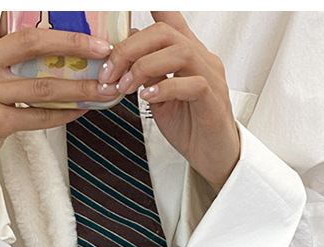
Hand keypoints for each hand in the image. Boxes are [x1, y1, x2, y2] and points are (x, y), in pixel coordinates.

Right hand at [0, 11, 119, 185]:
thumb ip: (1, 48)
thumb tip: (46, 39)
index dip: (23, 3)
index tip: (65, 5)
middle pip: (31, 41)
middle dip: (73, 43)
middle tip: (102, 48)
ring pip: (42, 85)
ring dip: (80, 87)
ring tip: (103, 87)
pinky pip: (38, 116)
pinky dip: (65, 113)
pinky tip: (82, 109)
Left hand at [99, 12, 239, 191]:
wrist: (212, 156)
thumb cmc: (189, 127)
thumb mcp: (159, 96)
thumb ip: (147, 74)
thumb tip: (123, 56)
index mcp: (188, 55)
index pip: (171, 22)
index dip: (155, 10)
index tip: (126, 13)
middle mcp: (202, 59)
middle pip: (165, 33)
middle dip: (130, 49)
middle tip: (110, 72)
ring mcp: (211, 78)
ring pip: (179, 52)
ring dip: (144, 67)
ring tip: (125, 87)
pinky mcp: (213, 100)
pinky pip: (192, 84)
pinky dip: (165, 88)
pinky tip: (148, 98)